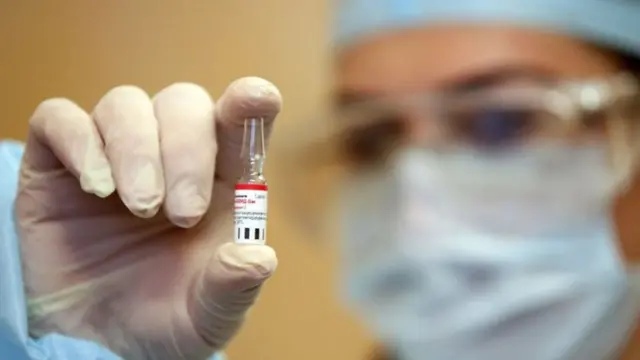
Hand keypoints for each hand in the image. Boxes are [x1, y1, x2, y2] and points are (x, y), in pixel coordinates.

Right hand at [16, 78, 280, 359]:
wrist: (100, 342)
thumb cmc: (165, 317)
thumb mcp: (207, 317)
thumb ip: (233, 288)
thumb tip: (258, 257)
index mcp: (220, 182)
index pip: (238, 124)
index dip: (250, 104)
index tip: (258, 98)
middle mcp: (170, 157)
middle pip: (182, 103)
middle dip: (186, 150)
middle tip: (182, 212)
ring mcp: (114, 156)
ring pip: (126, 104)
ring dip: (136, 150)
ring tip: (140, 207)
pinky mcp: (58, 165)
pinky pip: (60, 119)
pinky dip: (79, 142)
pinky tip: (96, 188)